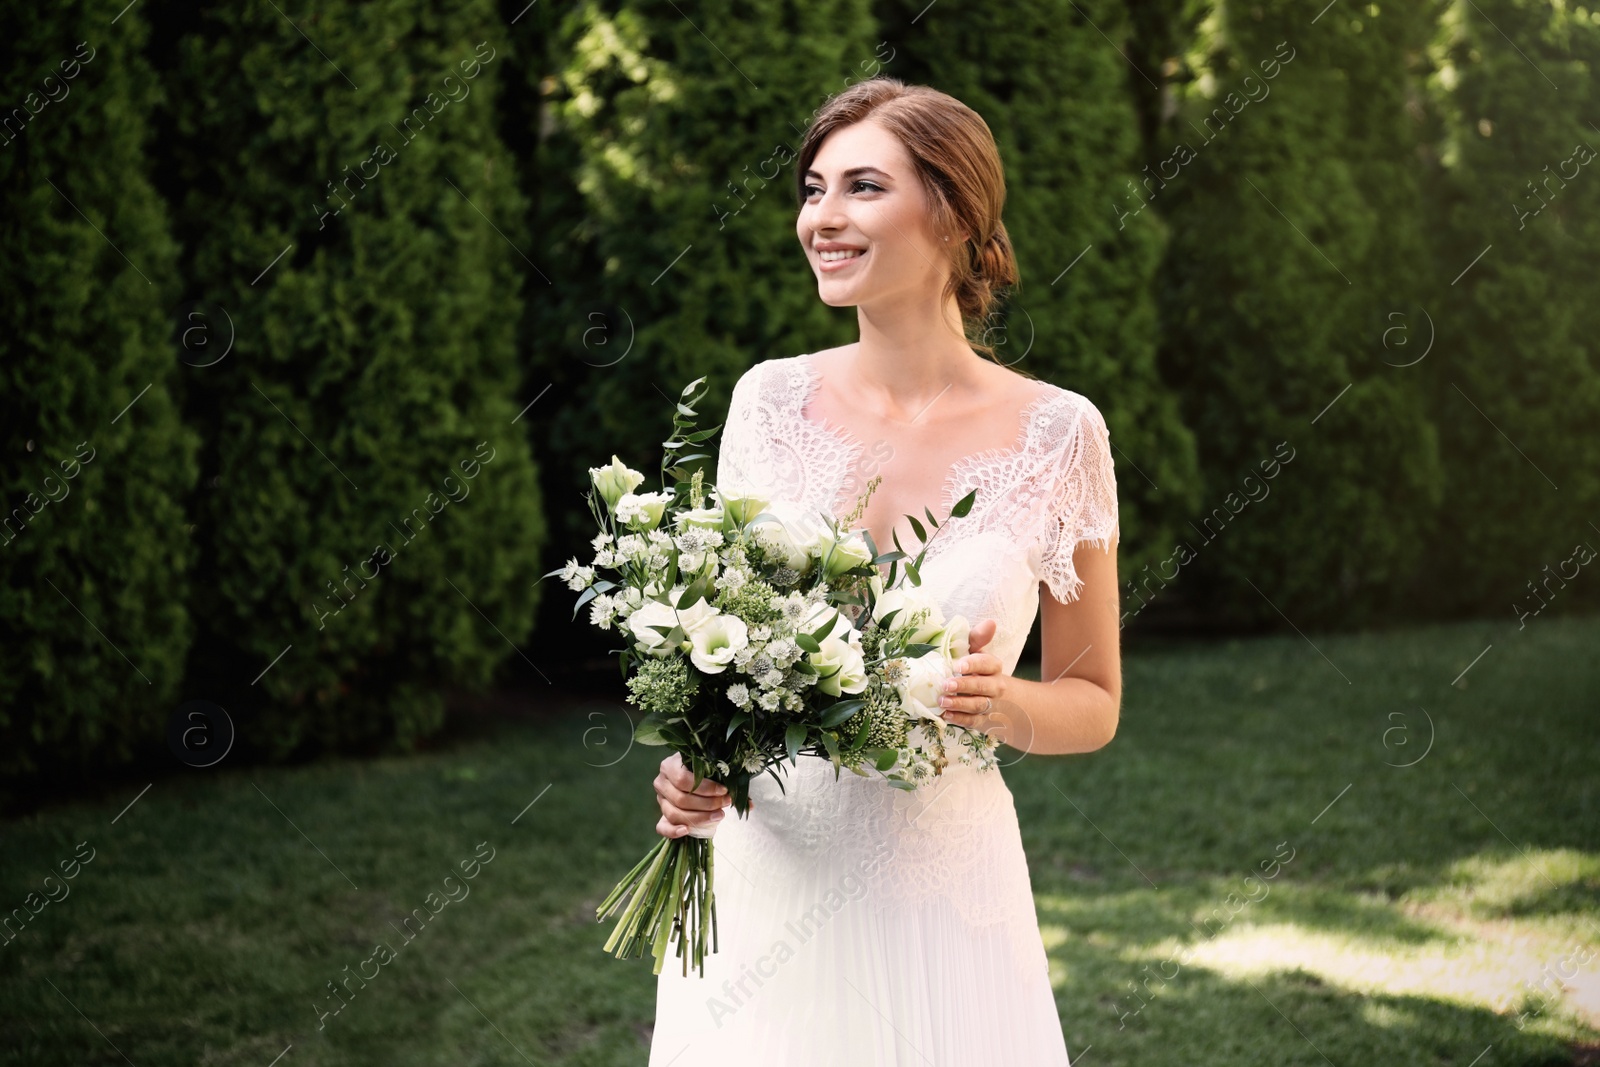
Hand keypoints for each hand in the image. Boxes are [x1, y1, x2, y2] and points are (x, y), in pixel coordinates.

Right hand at [654, 752, 733, 838]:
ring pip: (674, 813)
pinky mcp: (662, 815)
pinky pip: (662, 826)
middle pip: (680, 799)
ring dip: (699, 818)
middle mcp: (661, 782)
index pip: (683, 780)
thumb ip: (728, 782)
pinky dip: (673, 831)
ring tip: (719, 815)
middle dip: (707, 804)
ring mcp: (660, 799)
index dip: (705, 788)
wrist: (695, 776)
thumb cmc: (705, 771)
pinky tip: (687, 831)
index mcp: (670, 765)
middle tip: (725, 803)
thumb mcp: (714, 771)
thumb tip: (749, 805)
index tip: (724, 791)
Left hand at [939, 618, 1006, 737]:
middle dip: (963, 685)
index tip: (958, 665)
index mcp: (993, 667)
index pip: (987, 664)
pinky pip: (973, 721)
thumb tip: (990, 622)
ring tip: (942, 701)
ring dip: (959, 703)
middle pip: (981, 686)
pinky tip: (946, 715)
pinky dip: (960, 719)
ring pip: (977, 705)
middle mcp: (995, 686)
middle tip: (945, 685)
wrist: (1001, 699)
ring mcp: (990, 704)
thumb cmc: (979, 669)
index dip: (974, 664)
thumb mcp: (978, 652)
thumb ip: (978, 638)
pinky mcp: (983, 720)